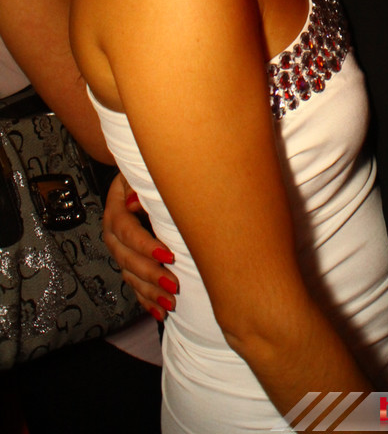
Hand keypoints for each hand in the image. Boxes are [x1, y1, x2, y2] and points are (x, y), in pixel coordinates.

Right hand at [103, 172, 177, 320]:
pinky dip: (146, 301)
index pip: (127, 231)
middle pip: (128, 259)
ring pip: (131, 277)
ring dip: (150, 292)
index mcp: (115, 213)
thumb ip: (136, 187)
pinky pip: (134, 286)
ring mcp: (119, 253)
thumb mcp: (137, 175)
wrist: (134, 185)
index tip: (167, 254)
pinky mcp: (128, 264)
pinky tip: (159, 312)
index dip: (145, 245)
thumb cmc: (142, 178)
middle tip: (173, 284)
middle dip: (151, 274)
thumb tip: (133, 202)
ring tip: (170, 302)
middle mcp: (113, 236)